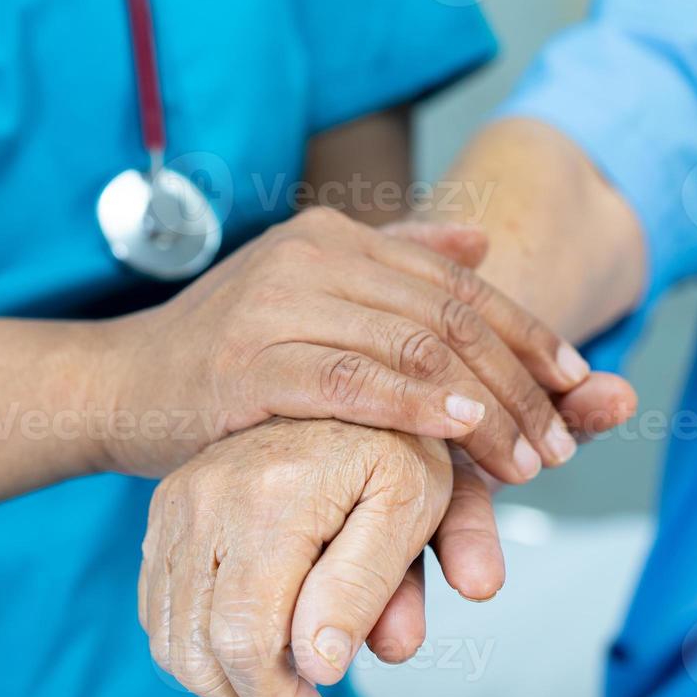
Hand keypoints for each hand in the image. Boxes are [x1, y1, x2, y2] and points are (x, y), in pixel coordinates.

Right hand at [101, 207, 590, 478]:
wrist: (119, 385)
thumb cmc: (220, 355)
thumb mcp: (305, 295)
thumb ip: (393, 263)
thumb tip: (480, 241)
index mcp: (333, 238)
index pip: (456, 281)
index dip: (527, 331)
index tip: (577, 381)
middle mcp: (310, 257)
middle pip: (447, 316)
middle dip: (518, 383)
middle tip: (563, 440)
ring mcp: (276, 306)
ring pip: (413, 349)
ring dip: (484, 409)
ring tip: (529, 458)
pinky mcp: (249, 365)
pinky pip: (352, 382)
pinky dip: (415, 407)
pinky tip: (459, 431)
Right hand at [139, 380, 638, 696]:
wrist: (355, 378)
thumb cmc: (399, 445)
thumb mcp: (413, 506)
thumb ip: (367, 586)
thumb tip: (316, 666)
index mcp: (271, 495)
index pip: (245, 640)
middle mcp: (206, 496)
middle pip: (195, 648)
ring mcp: (176, 501)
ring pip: (167, 635)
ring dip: (216, 683)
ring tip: (275, 690)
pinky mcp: (163, 509)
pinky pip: (157, 605)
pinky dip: (193, 645)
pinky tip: (244, 650)